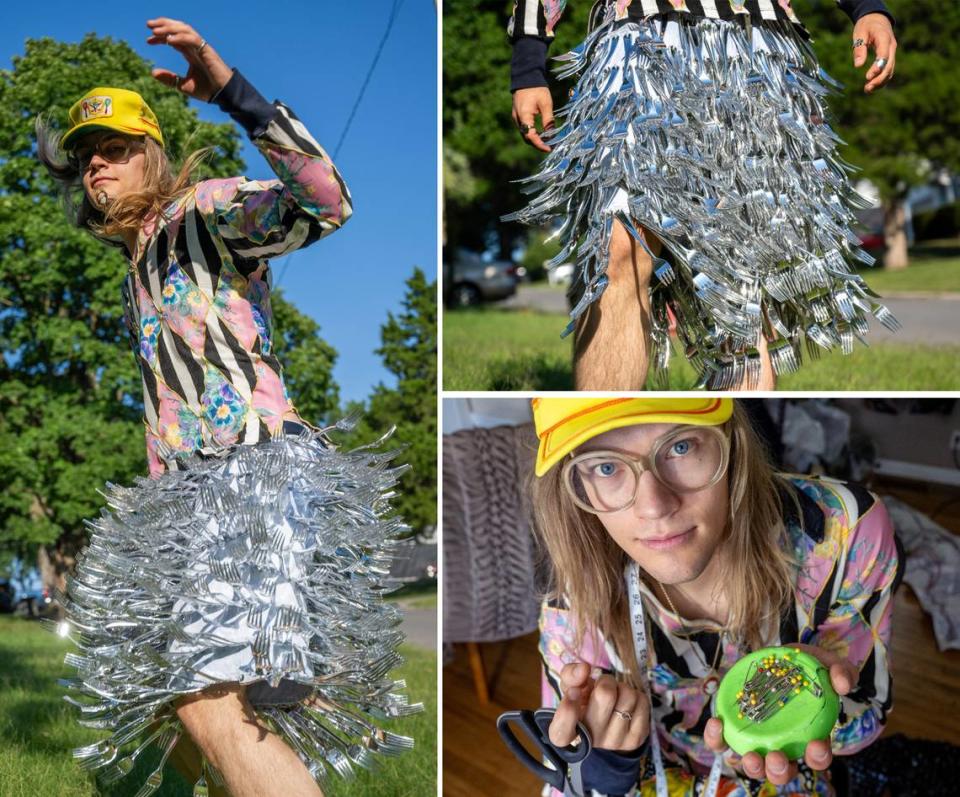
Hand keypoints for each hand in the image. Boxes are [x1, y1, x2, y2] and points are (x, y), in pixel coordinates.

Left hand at [146, 18, 232, 100]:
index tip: (148, 40)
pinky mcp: (207, 51)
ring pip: (185, 29)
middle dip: (163, 24)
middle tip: (148, 25)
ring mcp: (202, 47)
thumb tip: (152, 72)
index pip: (173, 38)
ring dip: (170, 27)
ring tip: (156, 30)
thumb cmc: (208, 90)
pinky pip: (192, 39)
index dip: (160, 37)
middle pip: (178, 28)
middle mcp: (195, 47)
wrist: (223, 96)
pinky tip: (169, 40)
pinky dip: (180, 37)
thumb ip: (169, 79)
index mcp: (190, 53)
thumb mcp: (183, 85)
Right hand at [512, 87, 553, 152]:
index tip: (549, 149)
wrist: (526, 77)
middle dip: (538, 144)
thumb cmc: (537, 89)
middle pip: (526, 138)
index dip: (539, 144)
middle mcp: (517, 119)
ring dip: (535, 140)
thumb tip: (553, 135)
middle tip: (550, 147)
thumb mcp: (546, 104)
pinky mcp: (518, 117)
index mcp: (524, 115)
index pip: (530, 136)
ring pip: (525, 135)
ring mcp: (516, 118)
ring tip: (548, 141)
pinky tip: (542, 134)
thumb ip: (548, 120)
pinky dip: (533, 134)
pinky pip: (524, 129)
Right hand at [549, 662, 648, 751]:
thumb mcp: (571, 689)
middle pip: (606, 694)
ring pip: (628, 695)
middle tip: (602, 687)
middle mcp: (590, 741)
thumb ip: (571, 676)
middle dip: (606, 682)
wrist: (607, 732)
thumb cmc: (584, 706)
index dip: (567, 712)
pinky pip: (642, 702)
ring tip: (615, 697)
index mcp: (566, 732)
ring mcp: (615, 742)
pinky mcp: (636, 739)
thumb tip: (584, 668)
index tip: (574, 693)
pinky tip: (627, 705)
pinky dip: (636, 695)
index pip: (562, 731)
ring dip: (622, 688)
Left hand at [704, 644, 857, 785]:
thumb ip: (840, 671)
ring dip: (752, 766)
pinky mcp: (732, 728)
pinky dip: (717, 739)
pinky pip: (721, 742)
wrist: (774, 657)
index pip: (817, 756)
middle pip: (782, 770)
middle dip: (780, 770)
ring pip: (754, 765)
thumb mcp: (824, 663)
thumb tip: (843, 684)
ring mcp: (756, 739)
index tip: (817, 745)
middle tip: (777, 758)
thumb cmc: (802, 666)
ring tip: (751, 757)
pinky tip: (717, 723)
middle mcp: (782, 744)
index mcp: (808, 735)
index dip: (818, 757)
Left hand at [852, 13, 896, 93]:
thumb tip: (858, 66)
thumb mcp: (859, 33)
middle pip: (889, 66)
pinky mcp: (889, 57)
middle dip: (879, 79)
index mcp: (884, 38)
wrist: (877, 19)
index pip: (884, 55)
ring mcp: (892, 52)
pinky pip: (888, 70)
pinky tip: (871, 86)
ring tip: (867, 90)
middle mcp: (891, 46)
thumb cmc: (866, 26)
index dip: (877, 67)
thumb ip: (859, 48)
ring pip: (890, 70)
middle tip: (867, 88)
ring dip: (881, 82)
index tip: (867, 77)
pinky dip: (882, 79)